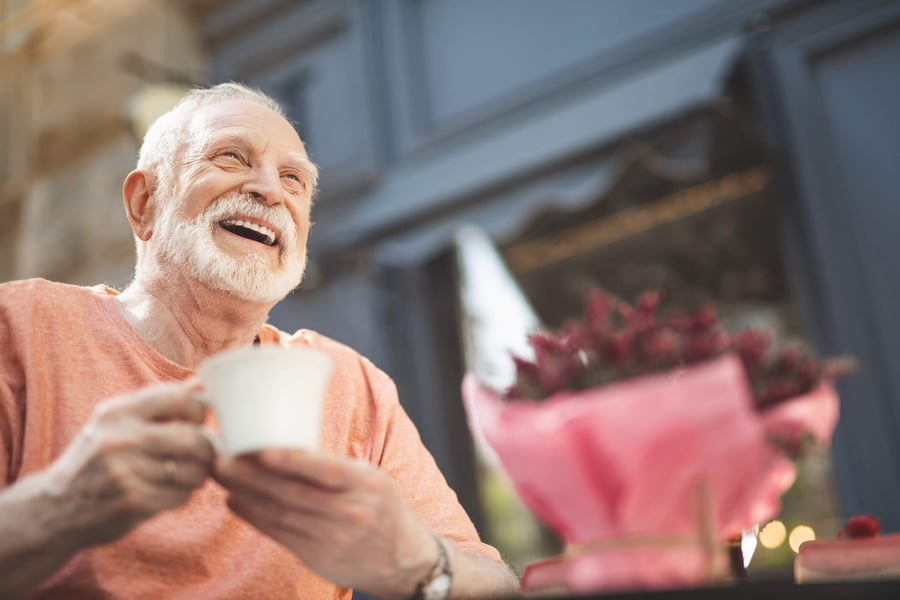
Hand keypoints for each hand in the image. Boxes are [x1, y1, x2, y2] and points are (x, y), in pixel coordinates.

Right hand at [42, 380, 215, 548]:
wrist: (53, 509)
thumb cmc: (96, 460)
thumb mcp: (114, 423)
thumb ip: (157, 405)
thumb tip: (201, 383)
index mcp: (118, 412)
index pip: (181, 399)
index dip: (199, 411)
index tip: (195, 423)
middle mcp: (120, 439)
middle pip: (195, 439)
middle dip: (206, 450)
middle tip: (200, 456)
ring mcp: (125, 472)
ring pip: (193, 470)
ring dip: (196, 475)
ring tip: (182, 475)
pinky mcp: (132, 502)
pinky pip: (182, 495)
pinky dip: (182, 495)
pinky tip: (167, 493)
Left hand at [214, 449, 437, 597]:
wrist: (402, 559)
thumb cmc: (380, 508)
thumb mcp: (371, 480)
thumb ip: (335, 467)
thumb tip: (287, 444)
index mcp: (366, 485)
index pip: (325, 470)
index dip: (292, 460)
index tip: (260, 449)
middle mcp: (351, 512)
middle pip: (294, 493)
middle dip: (253, 476)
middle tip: (222, 460)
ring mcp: (334, 538)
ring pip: (281, 513)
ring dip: (246, 495)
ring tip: (222, 478)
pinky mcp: (318, 557)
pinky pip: (280, 534)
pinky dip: (255, 518)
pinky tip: (236, 503)